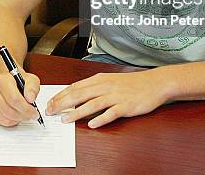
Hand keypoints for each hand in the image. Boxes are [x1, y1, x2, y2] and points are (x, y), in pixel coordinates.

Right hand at [0, 70, 40, 126]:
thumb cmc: (18, 81)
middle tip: (31, 115)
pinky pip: (0, 122)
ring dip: (17, 120)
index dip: (26, 108)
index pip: (13, 99)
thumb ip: (32, 88)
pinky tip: (15, 115)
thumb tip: (30, 99)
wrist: (6, 81)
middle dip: (23, 116)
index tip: (34, 112)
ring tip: (23, 114)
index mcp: (1, 80)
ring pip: (4, 119)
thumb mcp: (30, 79)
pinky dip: (10, 122)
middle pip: (9, 111)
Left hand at [46, 70, 170, 127]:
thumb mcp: (110, 80)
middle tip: (51, 111)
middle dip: (63, 103)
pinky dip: (101, 119)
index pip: (75, 87)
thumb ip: (94, 87)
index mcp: (99, 80)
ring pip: (92, 104)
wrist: (154, 83)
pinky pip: (111, 113)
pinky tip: (92, 124)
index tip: (50, 102)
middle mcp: (105, 87)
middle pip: (79, 95)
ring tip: (65, 119)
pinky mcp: (126, 106)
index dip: (61, 95)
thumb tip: (77, 95)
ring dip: (77, 112)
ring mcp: (115, 96)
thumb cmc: (132, 83)